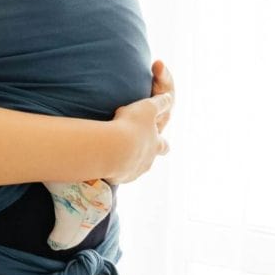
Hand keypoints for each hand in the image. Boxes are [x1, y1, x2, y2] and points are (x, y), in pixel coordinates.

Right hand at [106, 63, 174, 184]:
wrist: (113, 149)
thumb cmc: (131, 127)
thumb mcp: (147, 108)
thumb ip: (159, 103)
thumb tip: (168, 97)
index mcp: (155, 145)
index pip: (164, 146)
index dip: (161, 143)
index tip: (158, 140)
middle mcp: (147, 161)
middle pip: (149, 160)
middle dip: (143, 155)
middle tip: (132, 147)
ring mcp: (134, 171)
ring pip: (134, 169)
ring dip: (127, 162)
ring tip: (115, 153)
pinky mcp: (120, 177)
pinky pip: (118, 174)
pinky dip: (114, 168)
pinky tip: (105, 161)